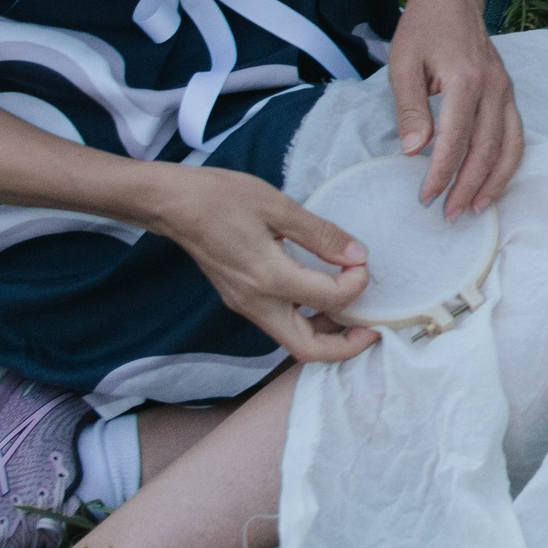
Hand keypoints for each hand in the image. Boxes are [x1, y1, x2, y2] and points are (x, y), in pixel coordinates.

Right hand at [154, 166, 378, 363]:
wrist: (174, 204)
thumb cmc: (222, 197)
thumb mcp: (278, 206)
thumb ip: (320, 234)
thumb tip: (357, 255)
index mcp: (268, 277)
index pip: (329, 299)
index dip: (356, 284)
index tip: (363, 262)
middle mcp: (256, 302)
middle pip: (307, 349)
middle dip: (345, 346)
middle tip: (373, 328)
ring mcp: (246, 305)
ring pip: (293, 341)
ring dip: (327, 335)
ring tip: (354, 312)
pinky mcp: (241, 300)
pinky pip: (280, 324)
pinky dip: (308, 321)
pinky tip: (324, 297)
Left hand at [387, 0, 523, 217]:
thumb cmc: (424, 26)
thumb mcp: (403, 64)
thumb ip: (411, 109)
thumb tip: (415, 151)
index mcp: (466, 82)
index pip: (455, 141)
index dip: (440, 174)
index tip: (424, 197)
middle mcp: (493, 89)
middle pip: (486, 150)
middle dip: (468, 187)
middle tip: (449, 214)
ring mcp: (506, 90)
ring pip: (509, 146)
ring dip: (494, 181)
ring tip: (475, 208)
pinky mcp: (508, 92)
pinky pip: (517, 134)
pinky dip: (509, 163)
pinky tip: (494, 181)